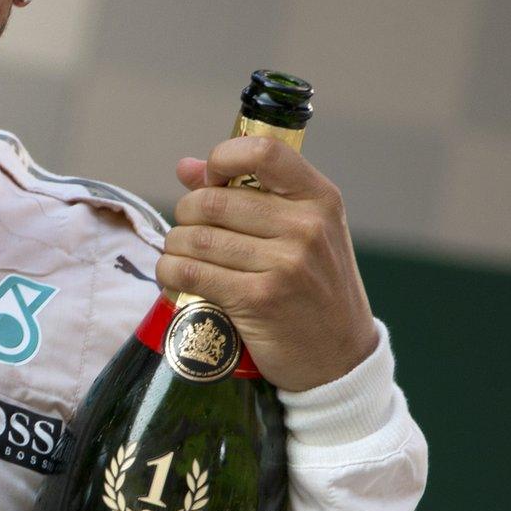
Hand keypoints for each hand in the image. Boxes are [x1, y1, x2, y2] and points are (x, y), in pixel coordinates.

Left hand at [156, 135, 377, 391]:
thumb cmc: (314, 289)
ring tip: (179, 257)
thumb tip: (186, 167)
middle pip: (212, 201)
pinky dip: (170, 273)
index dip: (222, 159)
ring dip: (174, 247)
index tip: (210, 180)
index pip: (263, 152)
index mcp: (320, 199)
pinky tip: (173, 277)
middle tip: (188, 232)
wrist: (340, 358)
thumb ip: (248, 194)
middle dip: (186, 215)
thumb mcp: (302, 233)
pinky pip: (190, 272)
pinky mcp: (258, 299)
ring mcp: (285, 264)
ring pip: (194, 238)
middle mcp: (306, 227)